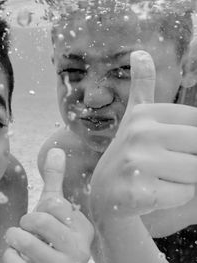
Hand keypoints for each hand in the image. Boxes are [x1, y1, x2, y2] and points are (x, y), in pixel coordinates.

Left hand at [3, 148, 93, 262]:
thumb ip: (56, 181)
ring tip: (20, 242)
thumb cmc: (51, 235)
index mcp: (83, 229)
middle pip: (40, 220)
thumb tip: (56, 149)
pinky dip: (9, 255)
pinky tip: (20, 259)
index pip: (54, 203)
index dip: (41, 208)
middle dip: (26, 222)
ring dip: (15, 237)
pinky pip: (14, 261)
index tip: (46, 220)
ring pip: (26, 241)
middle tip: (28, 229)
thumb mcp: (55, 209)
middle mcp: (79, 250)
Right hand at [90, 50, 196, 221]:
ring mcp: (136, 162)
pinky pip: (184, 194)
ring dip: (183, 180)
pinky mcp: (138, 191)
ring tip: (156, 180)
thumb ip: (142, 86)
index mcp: (143, 114)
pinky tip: (150, 195)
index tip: (166, 148)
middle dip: (190, 161)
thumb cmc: (130, 156)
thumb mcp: (135, 119)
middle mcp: (138, 133)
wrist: (105, 195)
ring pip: (196, 172)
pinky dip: (173, 199)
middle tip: (162, 166)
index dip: (190, 142)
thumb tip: (140, 52)